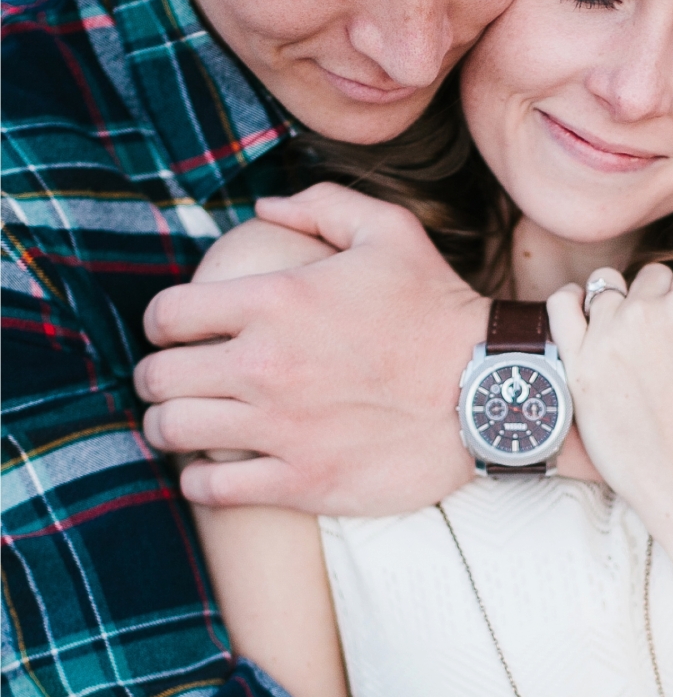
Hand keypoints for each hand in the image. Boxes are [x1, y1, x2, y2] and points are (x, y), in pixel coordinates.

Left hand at [135, 183, 487, 514]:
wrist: (491, 394)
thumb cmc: (439, 312)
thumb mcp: (391, 233)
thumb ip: (323, 208)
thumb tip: (266, 207)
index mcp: (274, 301)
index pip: (166, 315)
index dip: (161, 324)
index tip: (176, 334)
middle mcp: (264, 365)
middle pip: (157, 377)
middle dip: (157, 377)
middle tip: (176, 382)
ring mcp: (279, 428)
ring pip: (171, 432)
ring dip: (167, 428)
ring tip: (187, 426)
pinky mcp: (300, 480)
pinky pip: (212, 489)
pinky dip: (200, 481)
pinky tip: (214, 470)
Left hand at [548, 264, 672, 524]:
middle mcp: (646, 314)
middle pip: (652, 280)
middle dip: (665, 301)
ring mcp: (606, 339)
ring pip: (610, 290)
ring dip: (624, 304)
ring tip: (635, 337)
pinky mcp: (579, 367)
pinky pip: (561, 308)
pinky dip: (572, 302)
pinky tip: (584, 313)